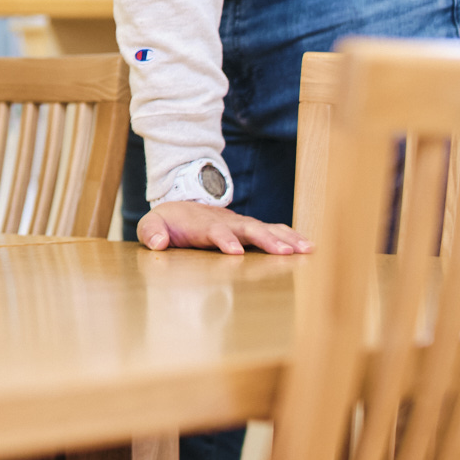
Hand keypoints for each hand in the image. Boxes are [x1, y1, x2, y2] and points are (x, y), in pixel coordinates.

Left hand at [138, 201, 310, 255]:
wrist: (180, 207)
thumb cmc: (167, 222)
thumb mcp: (152, 225)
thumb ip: (151, 232)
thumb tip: (158, 242)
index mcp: (202, 224)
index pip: (215, 231)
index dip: (225, 240)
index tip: (234, 251)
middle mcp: (226, 222)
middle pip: (249, 229)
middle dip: (266, 240)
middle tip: (285, 252)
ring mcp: (241, 225)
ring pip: (267, 229)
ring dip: (286, 239)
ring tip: (306, 249)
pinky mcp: (250, 230)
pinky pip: (274, 231)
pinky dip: (291, 237)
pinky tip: (308, 247)